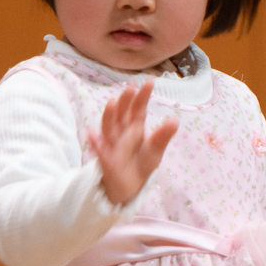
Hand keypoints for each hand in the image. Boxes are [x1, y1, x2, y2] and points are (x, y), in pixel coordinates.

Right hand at [90, 81, 178, 206]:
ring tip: (111, 102)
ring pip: (109, 126)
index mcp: (135, 126)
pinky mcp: (107, 159)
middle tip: (131, 86)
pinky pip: (100, 150)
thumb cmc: (141, 162)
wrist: (130, 185)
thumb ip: (163, 135)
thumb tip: (175, 120)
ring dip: (109, 114)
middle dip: (125, 100)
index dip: (143, 95)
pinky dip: (95, 142)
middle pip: (122, 112)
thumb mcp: (156, 149)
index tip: (149, 80)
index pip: (138, 108)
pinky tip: (91, 134)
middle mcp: (122, 131)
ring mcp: (112, 143)